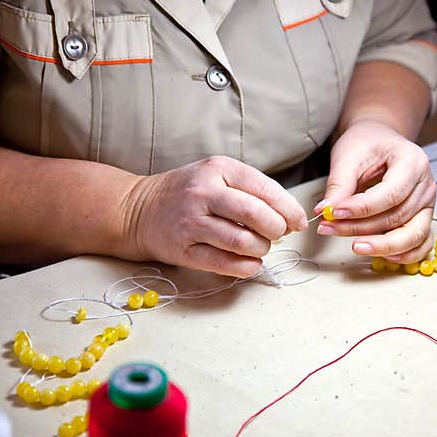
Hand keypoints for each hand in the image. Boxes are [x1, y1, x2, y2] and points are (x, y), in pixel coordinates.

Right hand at [124, 156, 307, 277]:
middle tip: (278, 234)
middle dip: (276, 229)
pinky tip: (249, 263)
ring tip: (259, 247)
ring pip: (242, 242)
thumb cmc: (189, 192)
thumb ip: (252, 191)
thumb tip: (290, 218)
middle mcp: (203, 193)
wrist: (139, 209)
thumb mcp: (217, 175)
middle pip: (255, 215)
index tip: (297, 221)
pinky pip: (224, 263)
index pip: (265, 189)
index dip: (288, 209)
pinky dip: (246, 267)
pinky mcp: (183, 250)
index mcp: (218, 169)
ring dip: (261, 249)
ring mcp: (191, 222)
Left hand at [313, 121, 435, 262]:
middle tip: (329, 228)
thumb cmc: (367, 144)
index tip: (333, 213)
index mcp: (413, 162)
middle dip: (361, 227)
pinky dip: (405, 255)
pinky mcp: (422, 218)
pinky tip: (382, 256)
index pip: (390, 194)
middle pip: (398, 216)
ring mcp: (427, 204)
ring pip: (412, 235)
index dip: (361, 208)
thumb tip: (325, 211)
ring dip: (381, 246)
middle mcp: (426, 185)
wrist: (379, 142)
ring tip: (354, 246)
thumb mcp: (348, 156)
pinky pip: (421, 243)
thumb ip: (339, 184)